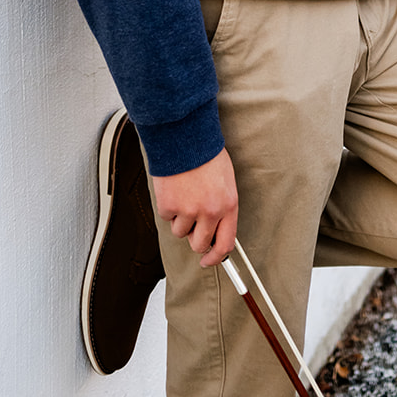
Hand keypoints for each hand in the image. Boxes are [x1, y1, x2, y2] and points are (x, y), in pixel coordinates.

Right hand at [151, 147, 238, 267]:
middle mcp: (210, 211)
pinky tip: (174, 188)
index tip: (209, 260)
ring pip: (181, 232)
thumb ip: (223, 207)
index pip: (225, 244)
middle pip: (200, 245)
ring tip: (184, 194)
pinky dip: (168, 206)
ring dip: (180, 219)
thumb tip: (217, 230)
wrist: (185, 136)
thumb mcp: (225, 181)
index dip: (216, 258)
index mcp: (229, 205)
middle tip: (192, 224)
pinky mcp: (169, 206)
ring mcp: (189, 210)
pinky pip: (167, 218)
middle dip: (195, 238)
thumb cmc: (206, 154)